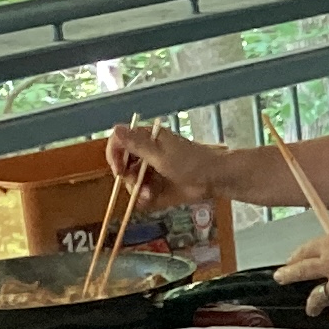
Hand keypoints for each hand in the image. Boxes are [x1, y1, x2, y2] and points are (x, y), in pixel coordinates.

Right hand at [105, 120, 230, 206]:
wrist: (214, 179)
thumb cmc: (191, 162)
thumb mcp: (160, 154)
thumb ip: (137, 144)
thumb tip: (115, 128)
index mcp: (146, 138)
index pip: (118, 142)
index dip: (114, 155)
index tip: (119, 170)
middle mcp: (145, 153)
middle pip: (123, 165)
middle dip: (128, 178)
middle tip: (138, 185)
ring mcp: (151, 170)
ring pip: (132, 181)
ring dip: (137, 190)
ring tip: (149, 196)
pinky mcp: (157, 184)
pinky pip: (142, 192)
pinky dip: (144, 197)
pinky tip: (151, 199)